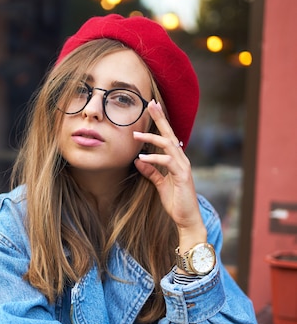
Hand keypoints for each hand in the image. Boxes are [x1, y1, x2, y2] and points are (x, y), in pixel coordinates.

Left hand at [133, 100, 205, 248]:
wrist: (187, 219)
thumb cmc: (175, 202)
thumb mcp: (159, 185)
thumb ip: (151, 172)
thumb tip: (138, 161)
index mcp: (177, 160)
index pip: (168, 137)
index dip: (160, 122)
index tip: (152, 107)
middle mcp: (182, 160)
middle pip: (170, 134)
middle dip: (160, 118)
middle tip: (150, 104)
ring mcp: (183, 167)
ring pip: (168, 145)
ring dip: (151, 138)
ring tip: (135, 135)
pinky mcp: (182, 176)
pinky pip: (167, 162)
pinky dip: (154, 159)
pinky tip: (142, 158)